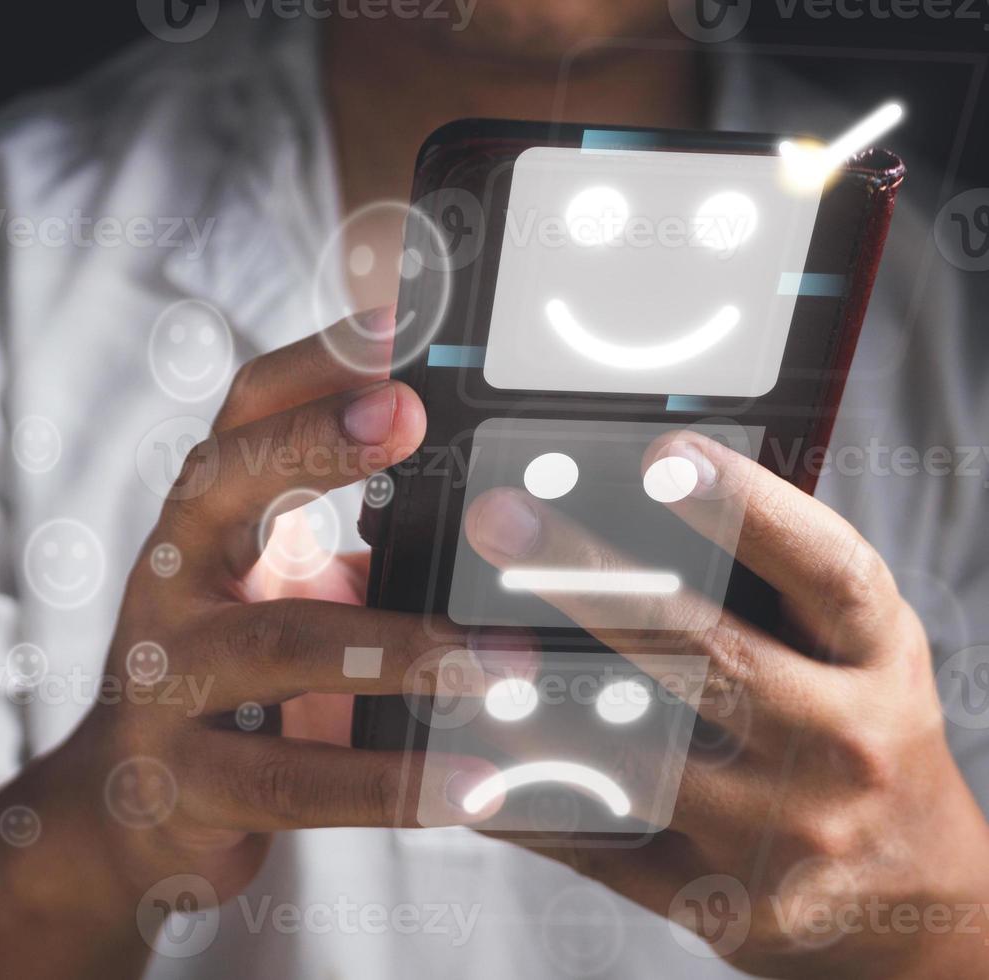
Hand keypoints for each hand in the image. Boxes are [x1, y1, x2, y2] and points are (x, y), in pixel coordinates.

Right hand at [28, 311, 509, 923]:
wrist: (125, 815)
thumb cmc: (230, 689)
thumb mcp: (278, 595)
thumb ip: (353, 545)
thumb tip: (498, 500)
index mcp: (203, 526)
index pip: (241, 415)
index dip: (310, 365)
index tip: (394, 324)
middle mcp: (167, 583)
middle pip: (222, 487)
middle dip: (311, 442)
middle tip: (409, 412)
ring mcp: (163, 682)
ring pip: (275, 645)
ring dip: (396, 645)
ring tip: (498, 659)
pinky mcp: (185, 782)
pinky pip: (295, 781)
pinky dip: (389, 784)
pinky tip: (472, 784)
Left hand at [463, 430, 988, 977]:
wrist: (911, 899)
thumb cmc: (855, 734)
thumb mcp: (853, 652)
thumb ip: (771, 585)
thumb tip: (628, 499)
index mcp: (876, 658)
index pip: (824, 571)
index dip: (747, 508)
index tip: (663, 456)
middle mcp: (842, 742)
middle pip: (705, 653)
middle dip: (588, 581)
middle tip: (500, 523)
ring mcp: (785, 831)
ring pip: (636, 759)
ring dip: (537, 703)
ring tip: (456, 648)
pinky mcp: (726, 903)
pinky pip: (601, 844)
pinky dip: (525, 802)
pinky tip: (459, 762)